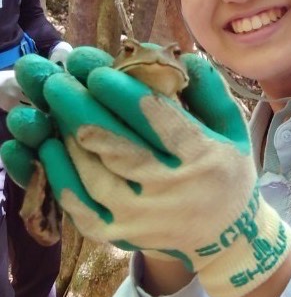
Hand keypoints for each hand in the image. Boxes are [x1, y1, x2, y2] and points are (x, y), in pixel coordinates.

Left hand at [3, 49, 290, 296]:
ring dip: (68, 136)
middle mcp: (172, 190)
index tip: (97, 72)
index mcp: (202, 158)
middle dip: (82, 109)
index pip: (159, 123)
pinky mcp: (121, 235)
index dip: (124, 95)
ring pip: (94, 174)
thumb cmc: (224, 173)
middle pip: (118, 147)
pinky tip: (51, 147)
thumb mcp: (233, 130)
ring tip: (54, 107)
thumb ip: (211, 91)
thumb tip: (183, 58)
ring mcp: (143, 217)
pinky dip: (61, 175)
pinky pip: (81, 205)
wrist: (225, 238)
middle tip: (59, 81)